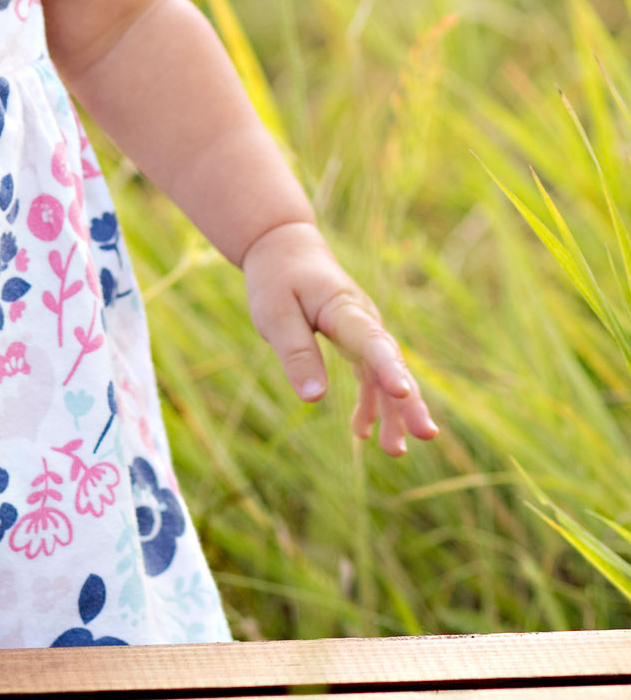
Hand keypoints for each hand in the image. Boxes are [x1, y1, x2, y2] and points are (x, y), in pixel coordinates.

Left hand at [242, 219, 439, 457]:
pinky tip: (363, 433)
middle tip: (426, 435)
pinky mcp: (355, 342)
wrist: (285, 248)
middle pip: (391, 364)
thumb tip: (313, 399)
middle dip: (409, 401)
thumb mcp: (274, 313)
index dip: (389, 368)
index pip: (372, 341)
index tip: (403, 392)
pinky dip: (369, 404)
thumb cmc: (277, 278)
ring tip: (396, 451)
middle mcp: (363, 320)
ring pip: (385, 376)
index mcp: (345, 308)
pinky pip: (369, 377)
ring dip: (393, 412)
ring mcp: (363, 332)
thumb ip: (296, 352)